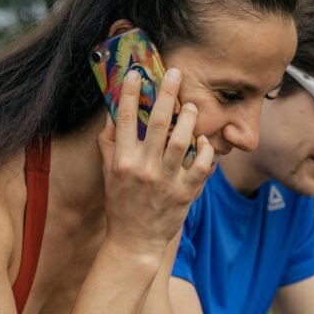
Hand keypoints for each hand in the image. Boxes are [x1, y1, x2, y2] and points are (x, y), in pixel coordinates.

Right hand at [97, 68, 214, 256]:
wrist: (134, 241)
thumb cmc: (121, 204)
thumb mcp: (108, 174)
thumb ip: (110, 144)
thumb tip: (112, 113)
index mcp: (122, 161)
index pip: (124, 119)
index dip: (130, 93)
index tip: (136, 72)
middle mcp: (143, 169)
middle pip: (157, 123)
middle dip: (167, 94)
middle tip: (176, 73)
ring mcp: (166, 181)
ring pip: (182, 141)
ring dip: (189, 119)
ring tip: (192, 107)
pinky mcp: (185, 193)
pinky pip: (201, 165)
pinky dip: (205, 150)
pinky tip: (204, 141)